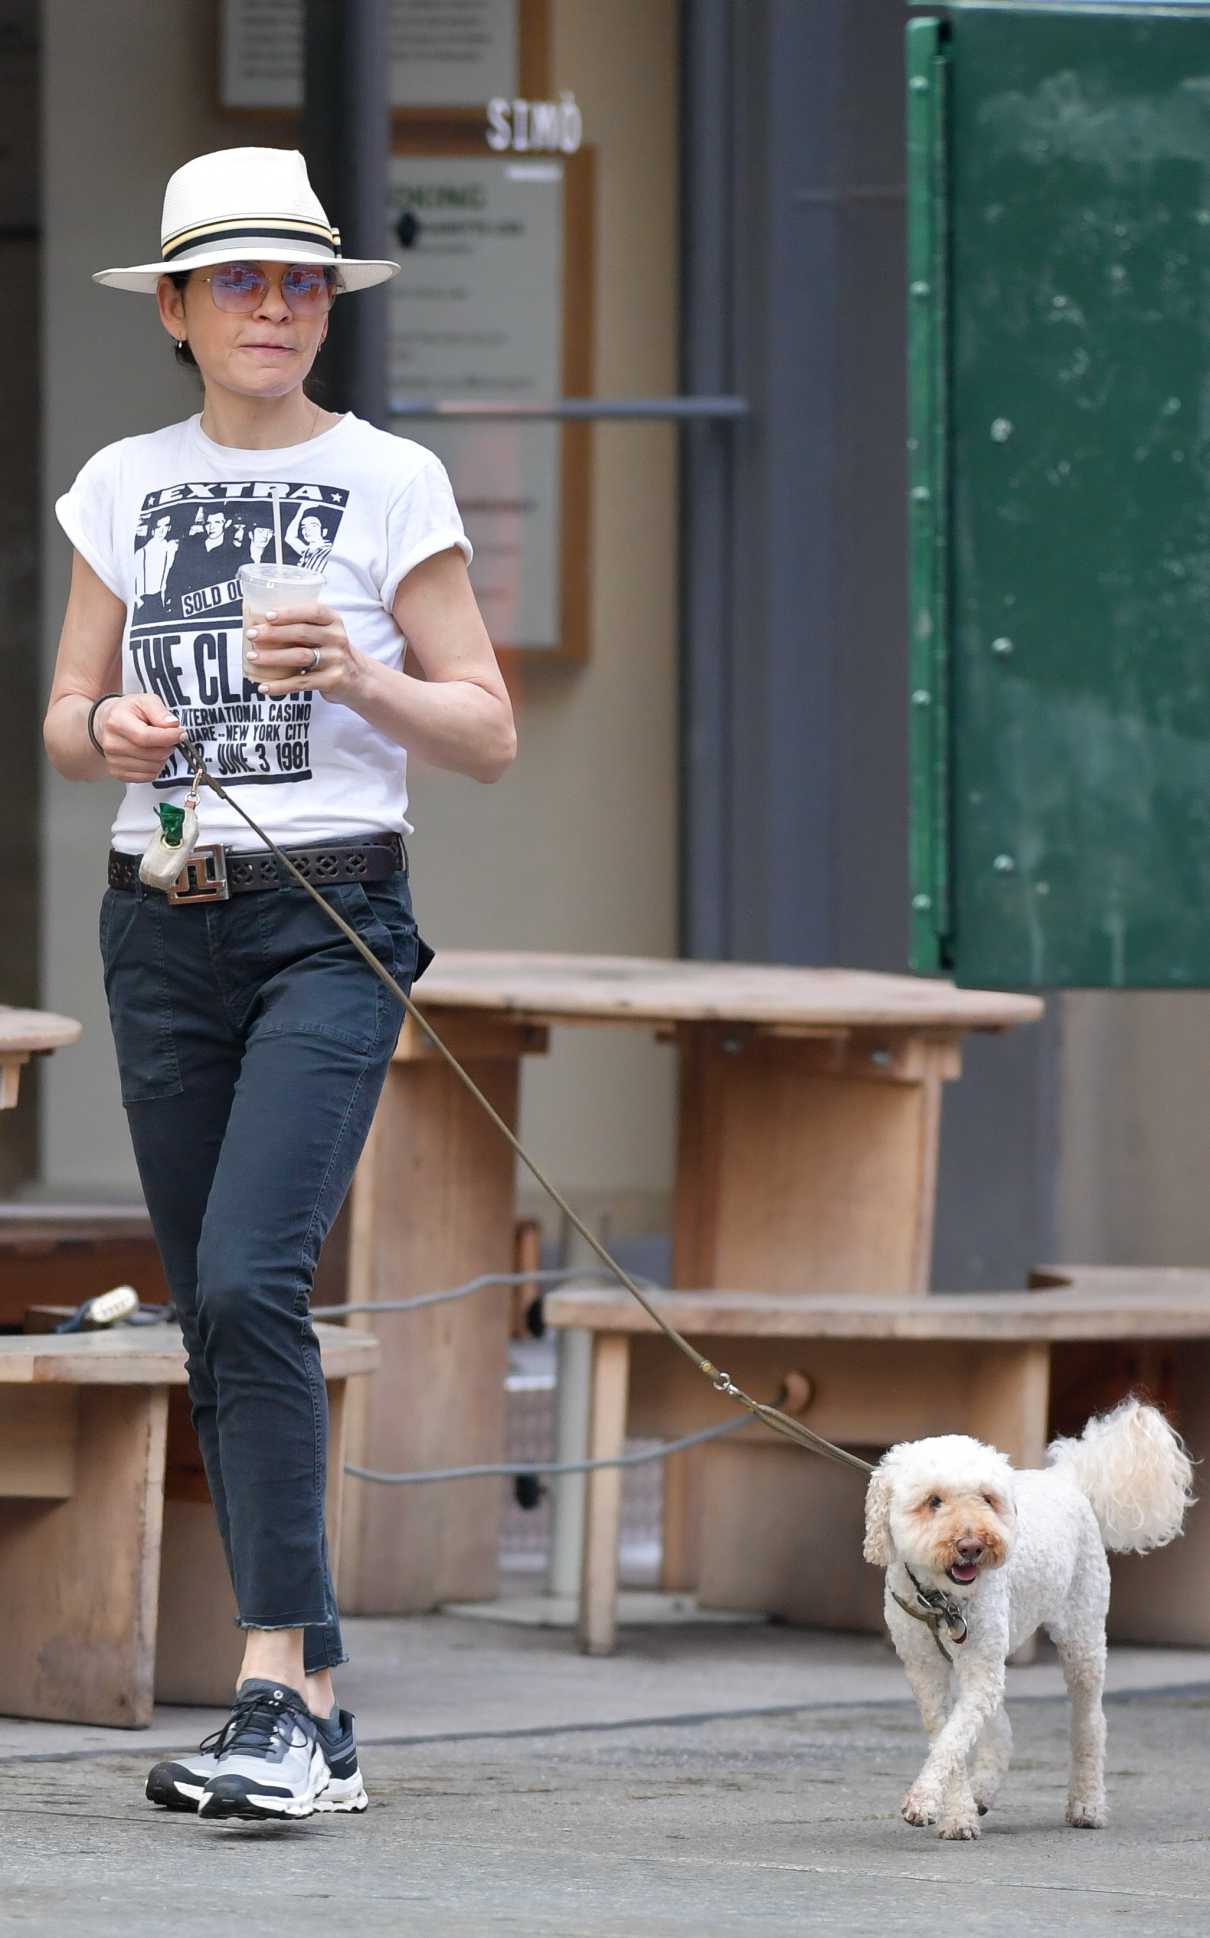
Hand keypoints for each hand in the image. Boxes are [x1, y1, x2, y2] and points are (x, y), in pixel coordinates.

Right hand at [95, 693, 181, 782]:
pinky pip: (148, 777)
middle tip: (169, 737)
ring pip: (153, 768)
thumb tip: (172, 724)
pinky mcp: (117, 773)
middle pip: (153, 754)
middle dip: (168, 746)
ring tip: (157, 745)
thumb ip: (160, 711)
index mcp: (117, 722)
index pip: (146, 737)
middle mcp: (112, 743)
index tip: (181, 733)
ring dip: (163, 758)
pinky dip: (155, 768)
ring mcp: (113, 760)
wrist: (106, 723)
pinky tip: (151, 755)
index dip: (169, 737)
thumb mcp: (145, 701)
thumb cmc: (127, 712)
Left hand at [245, 604, 363, 704]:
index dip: (289, 612)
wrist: (359, 680)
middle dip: (273, 633)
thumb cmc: (331, 652)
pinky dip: (280, 686)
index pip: (313, 611)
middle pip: (302, 633)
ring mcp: (336, 660)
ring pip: (299, 657)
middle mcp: (337, 638)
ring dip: (272, 657)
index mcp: (333, 621)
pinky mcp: (332, 681)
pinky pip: (301, 683)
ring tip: (252, 657)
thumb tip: (260, 624)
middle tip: (251, 635)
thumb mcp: (326, 633)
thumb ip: (303, 626)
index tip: (267, 615)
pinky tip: (264, 687)